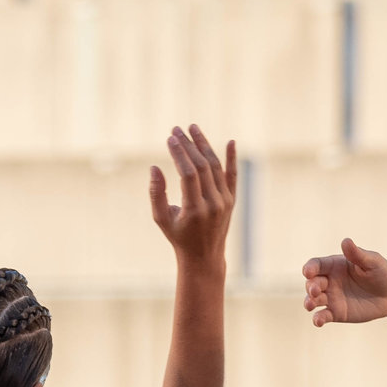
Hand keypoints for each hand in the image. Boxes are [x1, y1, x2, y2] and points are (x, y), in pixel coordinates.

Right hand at [148, 124, 236, 268]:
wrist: (204, 257)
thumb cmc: (178, 237)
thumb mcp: (161, 219)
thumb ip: (156, 193)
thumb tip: (154, 167)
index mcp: (194, 209)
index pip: (187, 173)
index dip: (179, 154)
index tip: (170, 138)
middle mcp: (213, 203)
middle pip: (202, 166)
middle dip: (189, 145)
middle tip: (177, 129)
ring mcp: (225, 201)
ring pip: (215, 166)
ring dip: (204, 145)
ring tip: (193, 129)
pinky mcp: (232, 200)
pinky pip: (232, 176)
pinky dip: (232, 159)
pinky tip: (231, 142)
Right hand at [302, 237, 386, 326]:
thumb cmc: (382, 273)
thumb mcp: (373, 262)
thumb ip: (357, 254)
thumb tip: (345, 241)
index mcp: (335, 266)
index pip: (316, 265)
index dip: (310, 268)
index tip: (308, 272)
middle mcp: (329, 281)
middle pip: (312, 283)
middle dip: (310, 287)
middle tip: (314, 291)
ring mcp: (331, 298)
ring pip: (313, 300)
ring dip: (309, 302)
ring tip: (310, 305)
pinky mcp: (336, 313)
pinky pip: (323, 316)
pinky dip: (318, 319)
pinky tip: (318, 321)